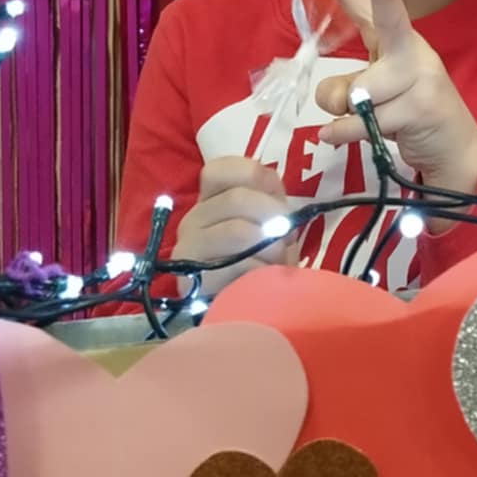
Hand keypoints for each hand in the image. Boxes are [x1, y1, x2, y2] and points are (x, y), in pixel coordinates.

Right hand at [170, 157, 295, 295]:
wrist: (244, 307)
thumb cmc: (260, 256)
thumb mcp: (268, 220)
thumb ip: (270, 199)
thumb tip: (279, 210)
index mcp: (209, 199)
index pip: (219, 170)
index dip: (255, 176)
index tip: (276, 196)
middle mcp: (192, 220)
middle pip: (237, 199)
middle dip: (273, 216)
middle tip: (287, 236)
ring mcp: (188, 250)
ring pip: (237, 231)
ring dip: (270, 246)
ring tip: (277, 259)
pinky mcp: (194, 282)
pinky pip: (237, 265)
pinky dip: (261, 271)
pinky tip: (262, 279)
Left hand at [306, 0, 476, 216]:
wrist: (453, 146)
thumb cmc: (405, 112)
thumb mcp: (368, 98)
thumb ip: (344, 89)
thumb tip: (334, 100)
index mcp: (393, 38)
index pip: (359, 0)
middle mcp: (410, 49)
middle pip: (392, 19)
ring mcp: (420, 77)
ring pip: (360, 91)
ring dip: (346, 113)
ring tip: (365, 120)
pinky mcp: (423, 107)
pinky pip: (365, 120)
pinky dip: (344, 133)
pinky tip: (337, 136)